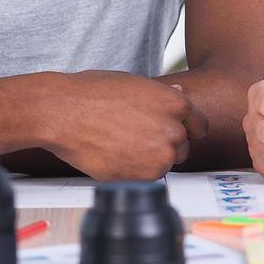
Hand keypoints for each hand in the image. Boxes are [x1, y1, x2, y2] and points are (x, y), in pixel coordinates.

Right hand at [36, 71, 207, 179]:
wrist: (64, 113)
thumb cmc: (93, 94)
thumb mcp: (135, 83)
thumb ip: (162, 95)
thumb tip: (180, 93)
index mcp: (177, 104)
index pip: (199, 126)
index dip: (184, 129)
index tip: (169, 132)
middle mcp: (174, 130)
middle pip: (183, 148)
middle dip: (164, 146)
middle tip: (136, 138)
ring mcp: (160, 156)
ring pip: (165, 165)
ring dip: (149, 160)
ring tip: (121, 145)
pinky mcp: (142, 177)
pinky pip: (147, 179)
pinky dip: (134, 173)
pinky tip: (114, 157)